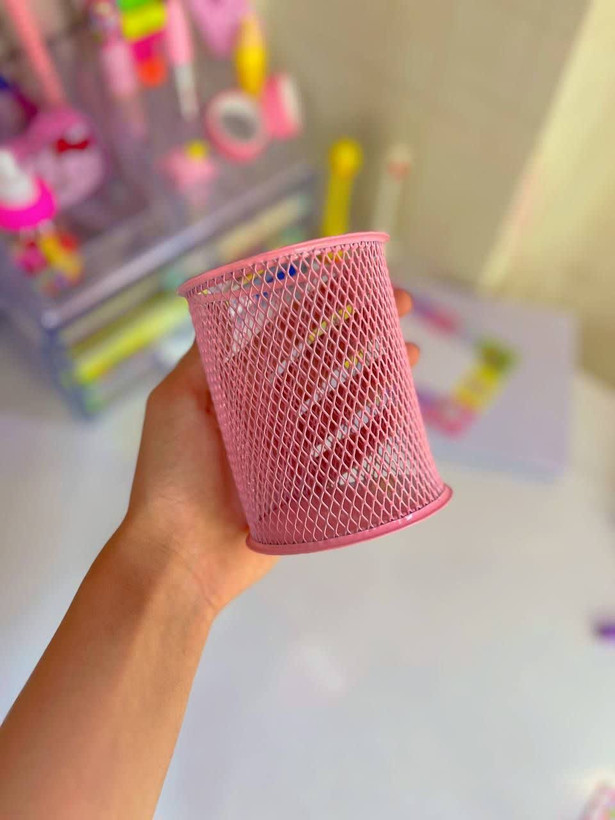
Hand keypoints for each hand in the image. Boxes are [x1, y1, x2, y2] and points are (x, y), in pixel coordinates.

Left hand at [123, 288, 418, 617]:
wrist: (180, 553)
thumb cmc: (171, 473)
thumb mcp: (174, 402)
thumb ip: (205, 360)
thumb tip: (232, 312)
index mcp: (235, 390)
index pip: (282, 338)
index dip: (316, 310)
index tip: (350, 286)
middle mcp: (265, 415)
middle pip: (320, 367)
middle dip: (357, 336)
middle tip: (398, 311)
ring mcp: (289, 451)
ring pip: (339, 406)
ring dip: (374, 378)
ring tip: (411, 355)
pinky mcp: (306, 487)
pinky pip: (345, 455)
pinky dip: (372, 433)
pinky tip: (398, 412)